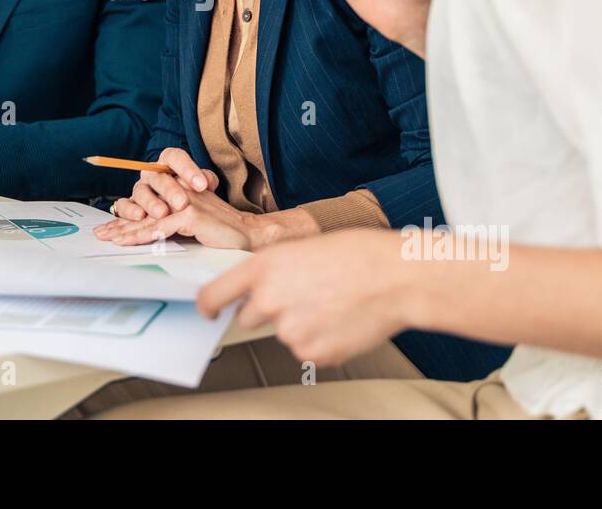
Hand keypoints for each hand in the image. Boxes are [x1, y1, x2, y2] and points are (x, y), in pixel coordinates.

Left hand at [95, 186, 263, 249]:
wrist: (250, 233)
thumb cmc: (224, 231)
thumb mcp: (195, 222)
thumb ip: (175, 221)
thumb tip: (152, 233)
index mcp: (180, 190)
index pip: (149, 201)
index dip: (128, 214)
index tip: (110, 227)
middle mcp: (180, 190)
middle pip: (144, 206)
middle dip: (121, 221)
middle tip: (102, 233)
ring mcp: (185, 201)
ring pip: (149, 217)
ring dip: (127, 230)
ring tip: (110, 240)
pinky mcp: (190, 214)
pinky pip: (160, 227)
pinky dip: (142, 236)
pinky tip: (128, 242)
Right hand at [109, 147, 220, 221]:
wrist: (176, 214)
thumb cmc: (190, 197)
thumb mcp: (201, 188)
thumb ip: (206, 180)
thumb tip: (207, 180)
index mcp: (168, 164)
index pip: (175, 157)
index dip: (188, 169)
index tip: (202, 185)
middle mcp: (152, 174)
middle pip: (158, 176)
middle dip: (170, 190)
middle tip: (182, 204)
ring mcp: (139, 189)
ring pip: (140, 191)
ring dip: (150, 202)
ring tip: (162, 213)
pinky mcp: (127, 205)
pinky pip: (123, 205)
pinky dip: (129, 210)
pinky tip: (139, 217)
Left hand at [196, 229, 418, 365]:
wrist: (394, 278)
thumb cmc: (355, 255)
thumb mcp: (300, 248)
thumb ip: (272, 271)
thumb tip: (258, 290)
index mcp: (263, 268)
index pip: (214, 294)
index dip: (207, 306)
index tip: (209, 311)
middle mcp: (269, 299)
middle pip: (248, 316)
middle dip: (267, 309)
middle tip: (301, 295)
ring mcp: (289, 330)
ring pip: (282, 332)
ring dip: (298, 323)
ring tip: (330, 302)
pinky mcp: (310, 353)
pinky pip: (305, 349)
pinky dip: (319, 338)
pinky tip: (339, 318)